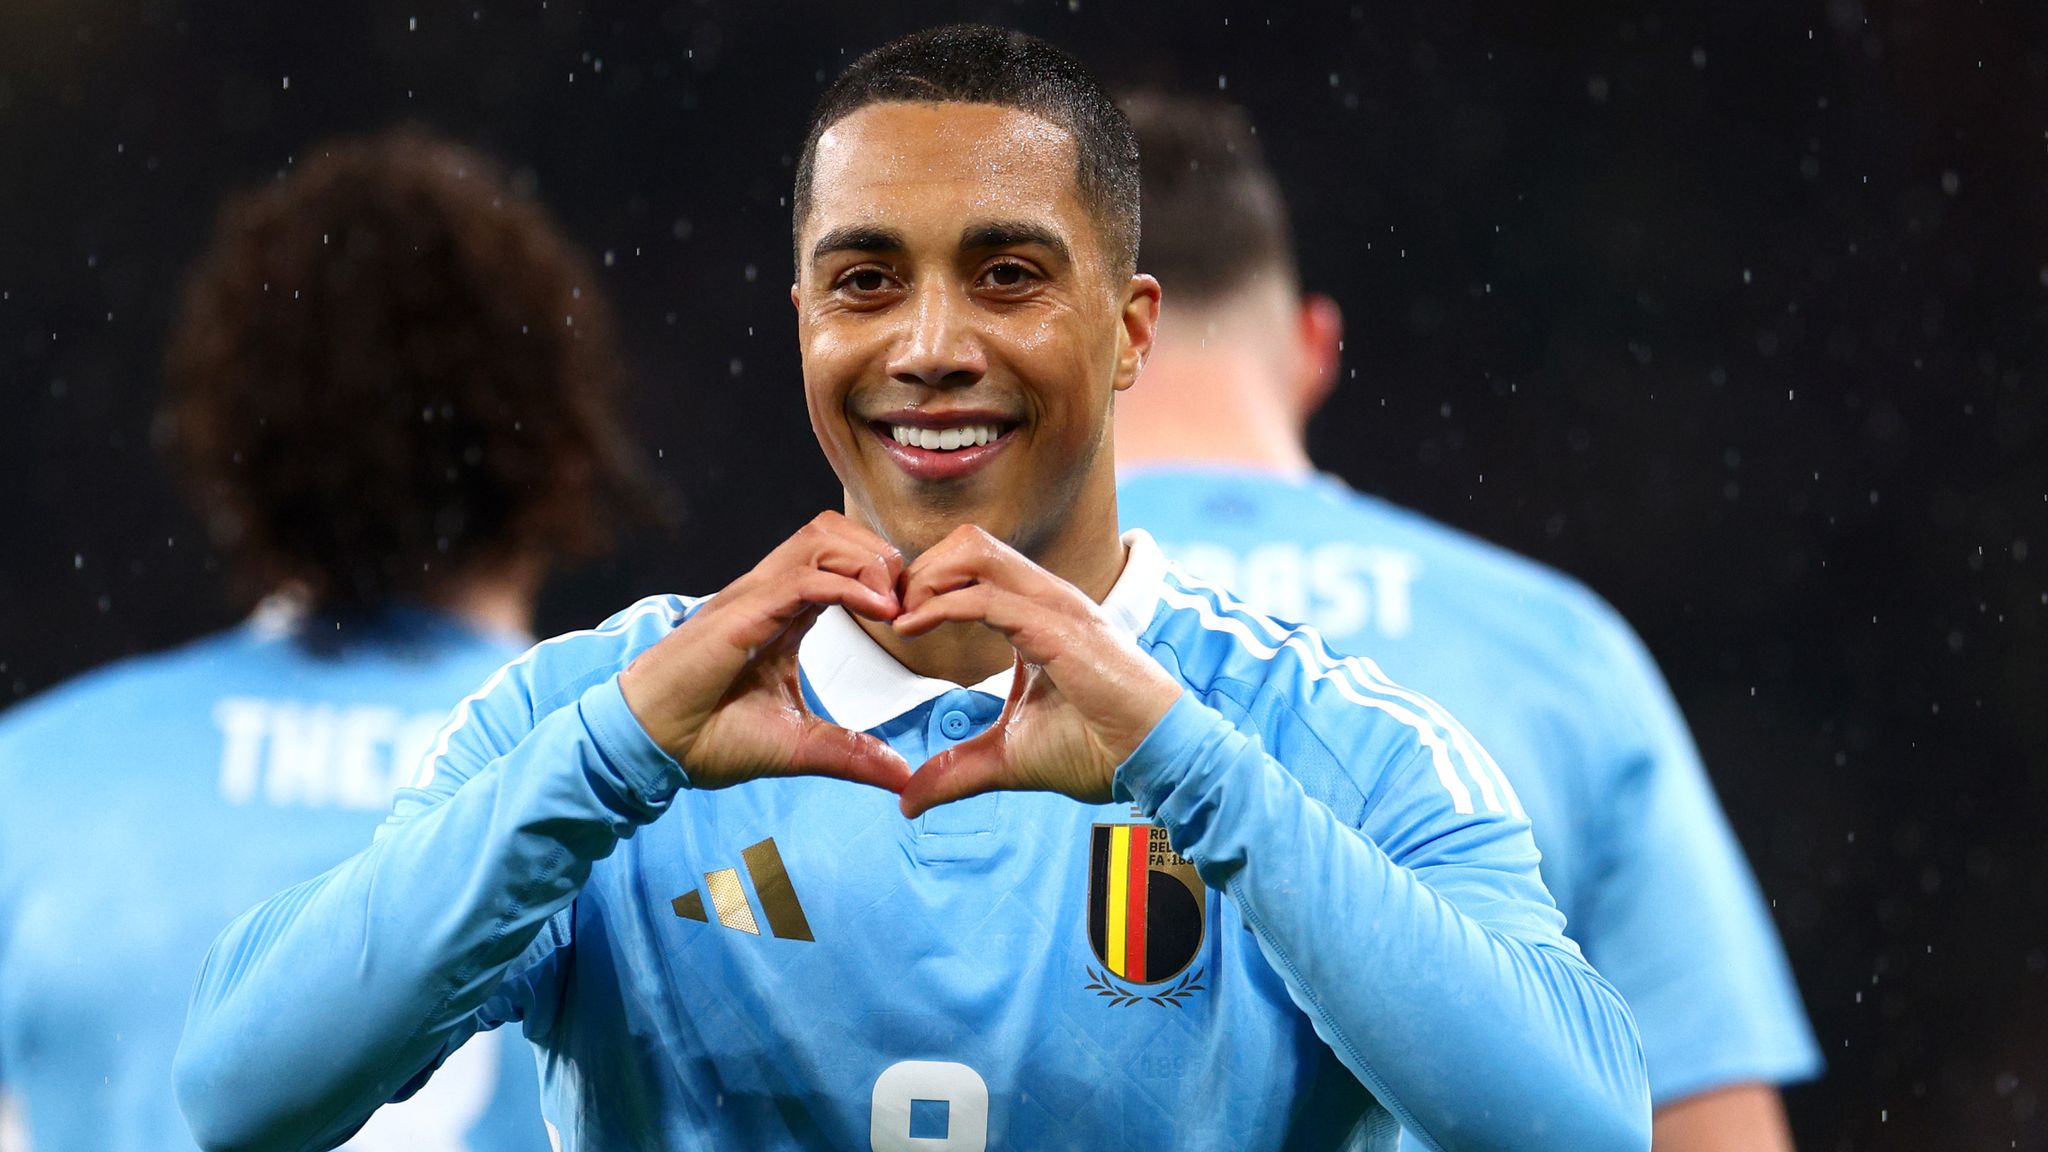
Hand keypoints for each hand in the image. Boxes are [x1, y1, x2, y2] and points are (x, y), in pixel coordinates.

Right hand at [618, 512, 912, 792]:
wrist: (654, 747)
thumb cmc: (709, 738)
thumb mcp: (801, 746)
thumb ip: (852, 754)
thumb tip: (901, 776)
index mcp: (783, 614)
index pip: (840, 560)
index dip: (882, 576)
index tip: (911, 617)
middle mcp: (770, 595)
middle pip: (834, 532)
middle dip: (881, 555)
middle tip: (908, 603)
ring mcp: (755, 597)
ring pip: (820, 538)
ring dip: (867, 560)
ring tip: (893, 605)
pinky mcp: (744, 612)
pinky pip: (804, 577)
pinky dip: (848, 584)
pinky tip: (878, 610)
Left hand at [891, 526, 1182, 817]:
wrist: (1155, 761)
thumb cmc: (1099, 750)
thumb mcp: (1008, 760)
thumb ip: (958, 770)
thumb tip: (910, 801)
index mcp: (1037, 615)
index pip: (972, 566)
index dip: (925, 584)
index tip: (894, 622)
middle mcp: (1046, 599)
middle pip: (969, 542)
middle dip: (918, 570)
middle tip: (890, 614)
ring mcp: (1055, 606)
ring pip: (976, 552)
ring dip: (926, 579)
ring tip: (900, 618)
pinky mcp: (1059, 627)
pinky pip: (987, 598)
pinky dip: (941, 606)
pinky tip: (911, 629)